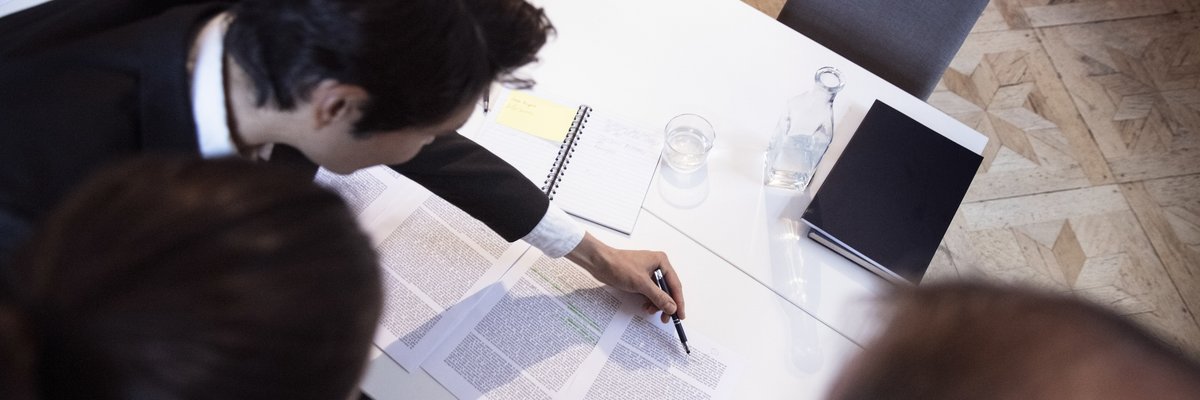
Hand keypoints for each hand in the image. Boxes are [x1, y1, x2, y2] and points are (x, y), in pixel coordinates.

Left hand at [565, 233, 685, 322]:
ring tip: (651, 311)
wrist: (600, 263)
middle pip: (668, 289)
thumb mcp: (642, 283)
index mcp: (661, 262)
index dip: (678, 301)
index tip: (680, 315)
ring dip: (656, 304)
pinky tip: (645, 306)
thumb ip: (659, 297)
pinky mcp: (639, 279)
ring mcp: (648, 272)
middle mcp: (657, 266)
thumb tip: (672, 307)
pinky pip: (649, 292)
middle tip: (666, 318)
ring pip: (658, 292)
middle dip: (666, 304)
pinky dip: (649, 301)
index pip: (675, 284)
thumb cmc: (619, 266)